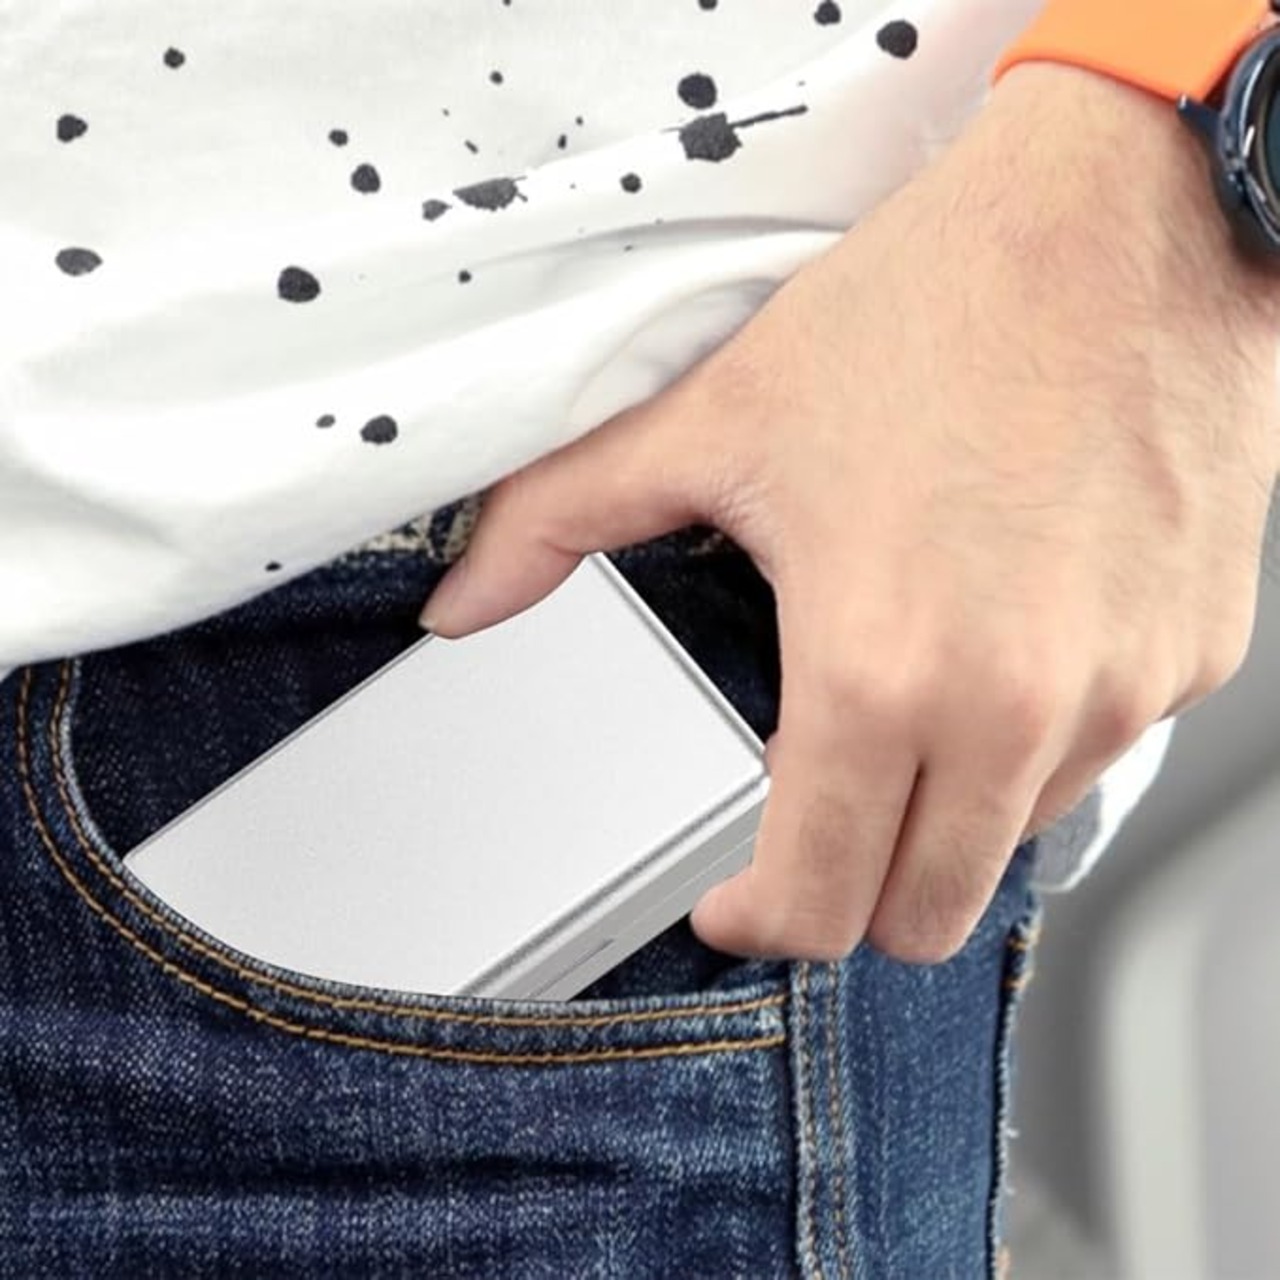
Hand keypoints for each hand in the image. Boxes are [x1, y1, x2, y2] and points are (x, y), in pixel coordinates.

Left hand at [417, 62, 1279, 964]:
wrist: (1117, 214)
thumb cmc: (933, 306)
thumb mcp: (718, 419)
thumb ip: (562, 523)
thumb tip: (466, 602)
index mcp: (882, 669)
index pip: (819, 901)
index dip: (761, 922)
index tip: (739, 900)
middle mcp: (1018, 705)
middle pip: (922, 913)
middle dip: (851, 894)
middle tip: (812, 822)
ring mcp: (1123, 689)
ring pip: (1011, 844)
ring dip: (946, 812)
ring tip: (906, 699)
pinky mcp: (1191, 656)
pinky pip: (1100, 757)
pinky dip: (1036, 739)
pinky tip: (1003, 638)